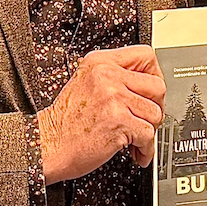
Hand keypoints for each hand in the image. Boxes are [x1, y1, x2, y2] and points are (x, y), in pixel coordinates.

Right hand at [38, 45, 166, 182]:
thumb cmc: (65, 120)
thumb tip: (146, 82)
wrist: (49, 143)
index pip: (145, 55)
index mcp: (100, 62)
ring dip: (149, 131)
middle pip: (157, 86)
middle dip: (155, 107)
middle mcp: (107, 76)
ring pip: (155, 113)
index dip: (154, 75)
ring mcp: (114, 98)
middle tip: (144, 118)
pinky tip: (134, 150)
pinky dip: (145, 149)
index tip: (150, 92)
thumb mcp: (86, 82)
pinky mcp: (119, 122)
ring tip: (134, 137)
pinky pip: (149, 135)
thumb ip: (113, 75)